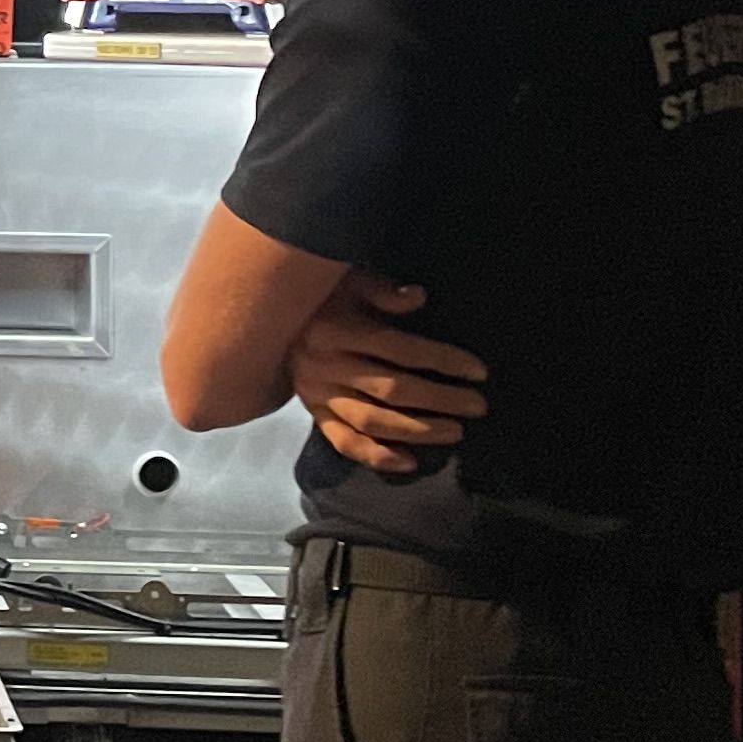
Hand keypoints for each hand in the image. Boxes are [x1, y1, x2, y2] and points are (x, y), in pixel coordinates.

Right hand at [286, 272, 486, 476]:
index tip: (478, 371)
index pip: (401, 350)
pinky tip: (409, 462)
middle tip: (478, 406)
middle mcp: (328, 366)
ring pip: (372, 421)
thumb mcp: (346, 279)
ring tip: (455, 432)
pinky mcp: (313, 413)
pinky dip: (375, 456)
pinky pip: (343, 442)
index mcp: (339, 330)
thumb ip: (381, 289)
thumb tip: (417, 297)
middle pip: (393, 389)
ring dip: (418, 430)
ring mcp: (318, 394)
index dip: (443, 360)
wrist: (263, 320)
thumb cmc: (320, 297)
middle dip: (441, 400)